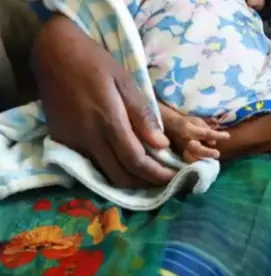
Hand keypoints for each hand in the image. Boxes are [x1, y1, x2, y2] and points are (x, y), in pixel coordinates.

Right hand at [32, 15, 175, 187]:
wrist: (52, 52)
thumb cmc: (94, 62)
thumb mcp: (125, 81)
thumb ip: (142, 114)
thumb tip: (162, 144)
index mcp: (108, 121)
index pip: (135, 161)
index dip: (157, 174)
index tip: (175, 177)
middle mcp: (88, 137)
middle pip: (120, 177)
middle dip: (145, 184)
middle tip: (165, 179)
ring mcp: (72, 142)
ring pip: (104, 174)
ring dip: (128, 180)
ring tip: (149, 174)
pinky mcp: (61, 141)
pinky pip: (90, 163)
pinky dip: (110, 168)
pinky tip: (123, 161)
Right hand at [159, 102, 229, 162]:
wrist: (168, 126)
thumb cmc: (186, 123)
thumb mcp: (196, 121)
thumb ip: (206, 129)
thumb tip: (213, 142)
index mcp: (188, 129)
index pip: (205, 133)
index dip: (217, 135)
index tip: (227, 136)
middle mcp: (184, 141)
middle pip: (197, 149)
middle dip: (207, 152)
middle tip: (217, 154)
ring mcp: (181, 149)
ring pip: (191, 158)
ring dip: (202, 161)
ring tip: (211, 163)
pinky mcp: (180, 155)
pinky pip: (188, 162)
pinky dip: (196, 164)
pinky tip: (204, 166)